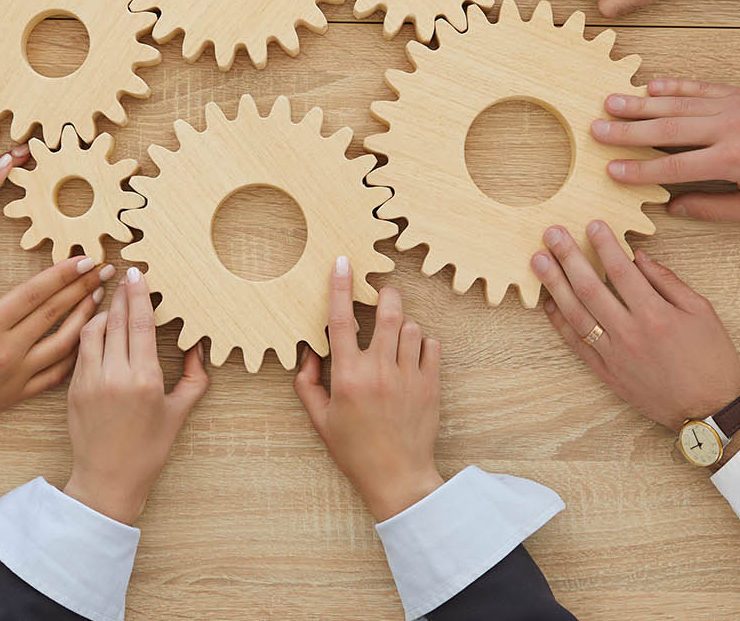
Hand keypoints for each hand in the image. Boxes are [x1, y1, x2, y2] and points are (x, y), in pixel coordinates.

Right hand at [0, 253, 111, 515]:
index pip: (34, 293)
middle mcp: (7, 351)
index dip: (63, 273)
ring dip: (86, 318)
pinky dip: (74, 355)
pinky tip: (85, 340)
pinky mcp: (16, 396)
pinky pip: (55, 374)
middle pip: (55, 313)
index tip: (85, 258)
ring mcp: (16, 376)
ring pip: (64, 343)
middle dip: (84, 288)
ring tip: (101, 299)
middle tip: (106, 270)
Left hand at [63, 268, 210, 524]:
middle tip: (126, 274)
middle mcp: (115, 376)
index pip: (142, 324)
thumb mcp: (178, 413)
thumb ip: (193, 378)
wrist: (107, 480)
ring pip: (93, 330)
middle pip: (118, 320)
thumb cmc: (147, 451)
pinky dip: (90, 332)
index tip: (139, 273)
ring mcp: (90, 381)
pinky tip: (98, 326)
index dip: (140, 295)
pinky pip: (80, 349)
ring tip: (114, 301)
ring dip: (104, 311)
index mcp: (145, 379)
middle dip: (122, 294)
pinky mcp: (72, 388)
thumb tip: (198, 348)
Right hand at [293, 256, 443, 521]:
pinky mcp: (431, 385)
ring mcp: (408, 377)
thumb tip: (310, 350)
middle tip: (381, 294)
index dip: (340, 286)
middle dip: (384, 294)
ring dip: (402, 323)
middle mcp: (379, 371)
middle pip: (386, 312)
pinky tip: (412, 354)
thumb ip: (308, 382)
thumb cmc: (355, 450)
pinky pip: (432, 345)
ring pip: (411, 327)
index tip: (343, 262)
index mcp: (348, 377)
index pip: (340, 320)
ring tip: (394, 336)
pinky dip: (423, 342)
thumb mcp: (320, 419)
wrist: (397, 477)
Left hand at [532, 223, 739, 428]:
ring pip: (576, 314)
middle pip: (590, 288)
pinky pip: (576, 344)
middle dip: (568, 257)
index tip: (591, 224)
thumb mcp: (701, 311)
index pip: (621, 270)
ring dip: (555, 285)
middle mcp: (630, 333)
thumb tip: (639, 257)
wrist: (709, 410)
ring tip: (539, 261)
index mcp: (656, 315)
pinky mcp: (607, 373)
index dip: (604, 244)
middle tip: (552, 234)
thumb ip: (668, 281)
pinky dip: (560, 322)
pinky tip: (548, 302)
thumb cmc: (712, 359)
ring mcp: (614, 355)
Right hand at [595, 79, 739, 221]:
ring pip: (678, 103)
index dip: (639, 169)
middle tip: (595, 129)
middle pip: (667, 127)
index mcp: (734, 160)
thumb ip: (714, 208)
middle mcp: (729, 127)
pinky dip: (673, 86)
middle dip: (628, 129)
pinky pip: (699, 88)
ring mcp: (734, 104)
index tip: (611, 170)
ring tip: (610, 102)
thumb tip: (672, 208)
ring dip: (641, 103)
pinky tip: (649, 87)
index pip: (674, 165)